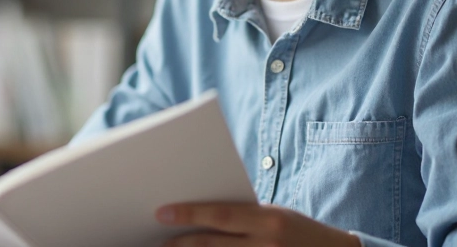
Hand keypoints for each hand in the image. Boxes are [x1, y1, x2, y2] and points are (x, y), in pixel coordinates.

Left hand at [156, 202, 360, 246]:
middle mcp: (267, 245)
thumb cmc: (297, 231)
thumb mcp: (275, 215)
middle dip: (182, 244)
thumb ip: (243, 217)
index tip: (161, 212)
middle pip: (213, 246)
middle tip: (159, 241)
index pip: (220, 215)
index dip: (188, 214)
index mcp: (269, 220)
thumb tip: (200, 216)